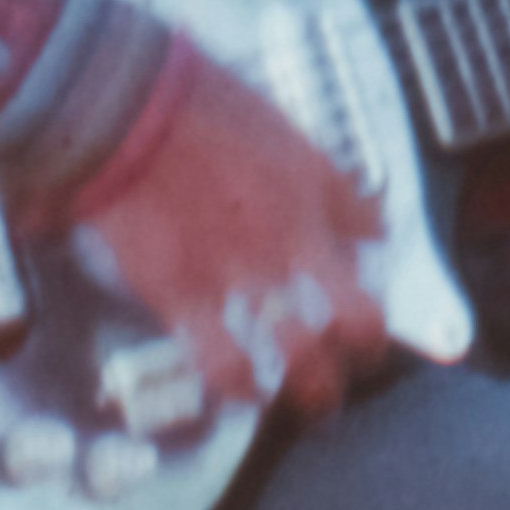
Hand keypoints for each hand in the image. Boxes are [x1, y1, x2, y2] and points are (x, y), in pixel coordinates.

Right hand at [43, 70, 390, 420]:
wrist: (128, 111)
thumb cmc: (202, 109)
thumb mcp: (289, 134)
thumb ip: (332, 187)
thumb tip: (371, 223)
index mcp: (316, 200)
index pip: (374, 258)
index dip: (381, 288)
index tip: (374, 312)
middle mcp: (290, 245)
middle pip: (353, 325)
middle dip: (361, 356)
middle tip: (351, 367)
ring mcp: (239, 276)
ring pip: (300, 358)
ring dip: (311, 389)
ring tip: (311, 401)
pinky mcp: (183, 296)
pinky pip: (223, 364)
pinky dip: (239, 387)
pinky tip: (244, 391)